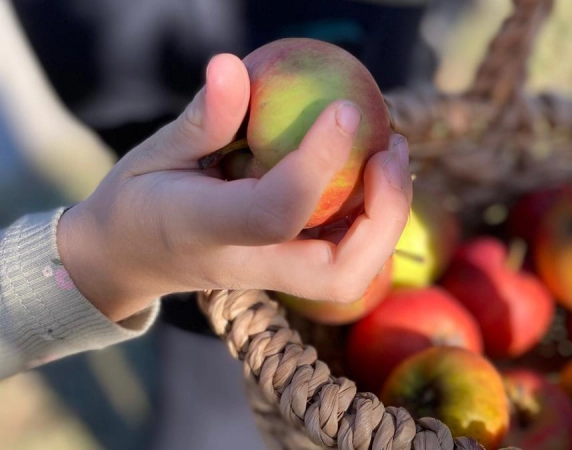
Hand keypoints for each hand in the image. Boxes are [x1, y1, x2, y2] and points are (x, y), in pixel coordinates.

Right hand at [56, 53, 412, 322]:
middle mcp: (250, 265)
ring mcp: (272, 277)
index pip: (277, 212)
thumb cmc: (139, 199)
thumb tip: (231, 64)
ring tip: (390, 153)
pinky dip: (371, 220)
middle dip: (382, 217)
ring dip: (387, 220)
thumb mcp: (155, 152)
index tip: (344, 109)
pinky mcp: (286, 273)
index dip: (318, 163)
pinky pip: (343, 258)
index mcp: (207, 231)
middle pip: (338, 273)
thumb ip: (202, 119)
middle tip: (389, 150)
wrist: (127, 258)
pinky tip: (371, 170)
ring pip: (349, 276)